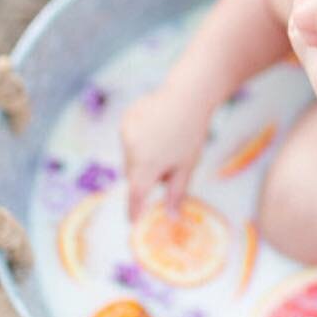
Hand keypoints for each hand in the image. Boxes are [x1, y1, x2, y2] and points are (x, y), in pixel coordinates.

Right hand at [119, 82, 210, 222]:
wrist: (188, 96)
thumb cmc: (191, 134)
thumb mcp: (186, 167)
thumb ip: (176, 193)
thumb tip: (171, 217)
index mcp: (147, 166)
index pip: (135, 195)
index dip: (133, 209)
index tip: (133, 220)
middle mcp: (131, 151)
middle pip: (133, 175)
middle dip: (145, 177)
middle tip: (167, 163)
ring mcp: (126, 133)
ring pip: (130, 156)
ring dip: (142, 157)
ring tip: (164, 141)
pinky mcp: (126, 120)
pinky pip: (129, 139)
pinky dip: (139, 140)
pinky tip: (157, 128)